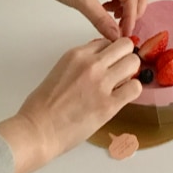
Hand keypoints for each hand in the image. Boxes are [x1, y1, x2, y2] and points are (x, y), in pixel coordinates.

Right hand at [0, 37, 141, 172]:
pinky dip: (132, 91)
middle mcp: (92, 64)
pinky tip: (122, 97)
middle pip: (125, 45)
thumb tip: (99, 60)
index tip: (109, 64)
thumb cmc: (41, 106)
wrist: (37, 131)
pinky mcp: (109, 105)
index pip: (106, 41)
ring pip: (133, 62)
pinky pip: (135, 88)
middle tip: (120, 70)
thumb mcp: (60, 70)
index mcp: (77, 54)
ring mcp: (102, 84)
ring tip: (122, 84)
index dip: (110, 53)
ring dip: (131, 72)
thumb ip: (81, 62)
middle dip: (126, 56)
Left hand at [33, 0, 148, 39]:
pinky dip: (118, 4)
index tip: (124, 35)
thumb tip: (117, 36)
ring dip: (127, 8)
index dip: (132, 18)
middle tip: (124, 26)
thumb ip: (101, 19)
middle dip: (136, 10)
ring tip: (112, 21)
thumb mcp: (82, 2)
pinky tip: (105, 12)